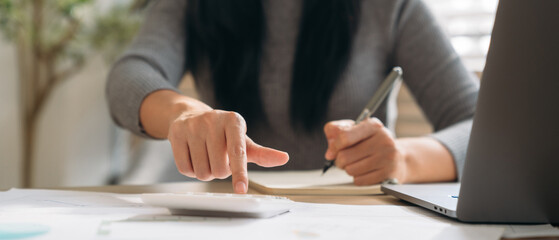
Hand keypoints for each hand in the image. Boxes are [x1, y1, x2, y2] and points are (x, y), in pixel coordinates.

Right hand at [167, 110, 288, 193]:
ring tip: (206, 156)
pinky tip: (193, 156)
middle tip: (219, 158)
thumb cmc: (223, 133)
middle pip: (218, 169)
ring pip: (201, 172)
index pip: (238, 152)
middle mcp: (213, 120)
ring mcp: (192, 126)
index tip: (241, 189)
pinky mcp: (175, 133)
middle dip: (220, 172)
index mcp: (233, 121)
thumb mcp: (242, 140)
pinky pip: (184, 169)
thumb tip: (284, 158)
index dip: (240, 173)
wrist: (191, 115)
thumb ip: (262, 153)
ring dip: (206, 172)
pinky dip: (191, 170)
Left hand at [323, 118, 407, 184]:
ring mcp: (387, 157)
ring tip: (356, 164)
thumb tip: (330, 151)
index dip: (334, 146)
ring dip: (348, 169)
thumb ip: (337, 132)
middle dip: (339, 160)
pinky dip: (357, 178)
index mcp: (373, 126)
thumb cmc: (372, 143)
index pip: (344, 136)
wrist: (399, 158)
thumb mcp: (356, 130)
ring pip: (350, 170)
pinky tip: (365, 172)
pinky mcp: (388, 174)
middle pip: (345, 156)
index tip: (332, 151)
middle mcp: (383, 140)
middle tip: (344, 159)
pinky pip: (359, 180)